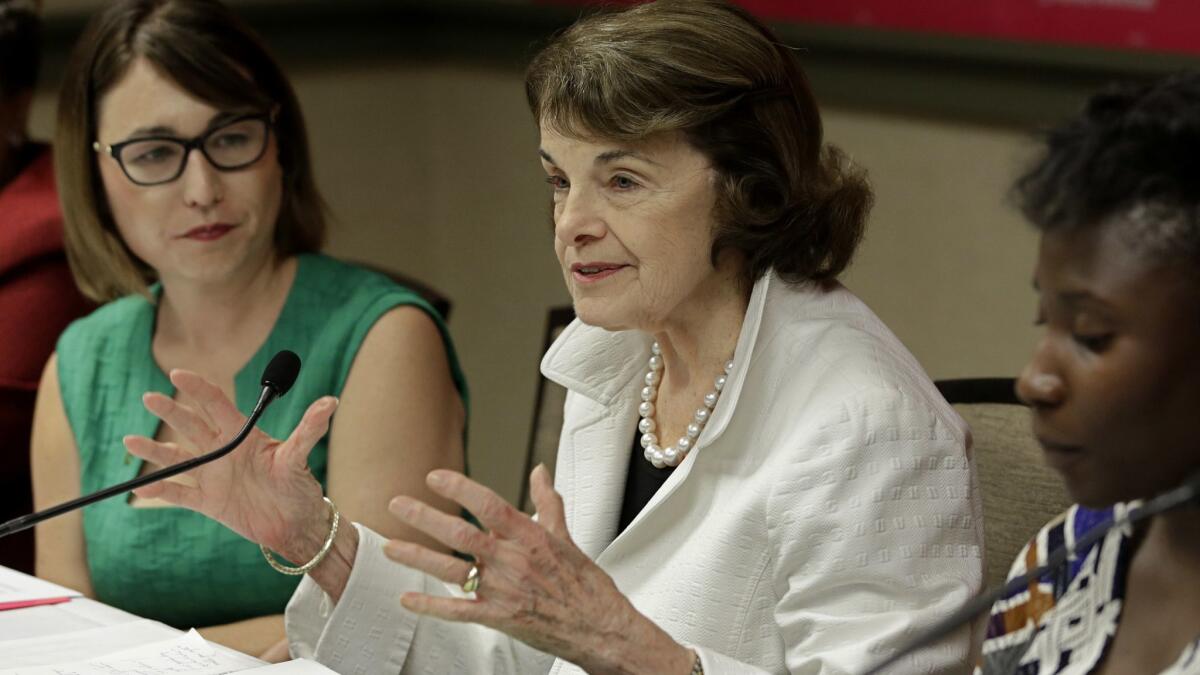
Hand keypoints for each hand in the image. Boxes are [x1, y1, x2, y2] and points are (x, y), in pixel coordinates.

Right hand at [124, 369, 336, 558]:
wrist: (295, 525)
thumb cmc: (300, 486)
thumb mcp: (300, 457)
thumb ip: (308, 430)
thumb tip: (330, 402)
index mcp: (243, 434)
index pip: (217, 404)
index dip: (198, 388)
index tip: (177, 373)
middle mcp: (223, 451)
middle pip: (191, 426)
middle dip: (171, 411)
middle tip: (150, 397)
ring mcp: (213, 475)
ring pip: (177, 459)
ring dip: (155, 451)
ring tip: (130, 442)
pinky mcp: (208, 501)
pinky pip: (178, 494)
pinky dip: (160, 492)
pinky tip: (140, 489)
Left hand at [383, 465, 694, 674]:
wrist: (600, 627)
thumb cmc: (586, 586)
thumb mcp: (566, 536)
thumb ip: (547, 502)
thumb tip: (540, 473)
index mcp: (529, 536)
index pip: (487, 503)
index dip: (458, 487)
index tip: (435, 477)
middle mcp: (512, 559)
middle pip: (460, 532)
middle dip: (424, 517)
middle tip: (397, 504)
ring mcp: (503, 588)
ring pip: (452, 568)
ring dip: (417, 556)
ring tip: (390, 546)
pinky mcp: (499, 616)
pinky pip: (457, 610)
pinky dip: (430, 605)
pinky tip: (408, 599)